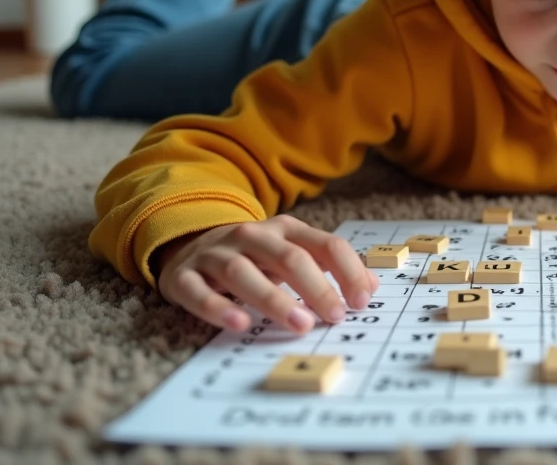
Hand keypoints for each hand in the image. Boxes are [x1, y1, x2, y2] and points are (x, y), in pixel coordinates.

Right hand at [156, 215, 378, 333]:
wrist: (192, 245)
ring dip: (274, 299)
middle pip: (288, 257)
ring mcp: (215, 255)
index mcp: (285, 230)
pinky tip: (240, 325)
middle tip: (335, 316)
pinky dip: (218, 307)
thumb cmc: (257, 258)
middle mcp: (251, 236)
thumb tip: (372, 285)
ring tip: (300, 325)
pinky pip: (198, 291)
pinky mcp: (184, 276)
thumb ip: (331, 267)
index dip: (347, 271)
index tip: (362, 301)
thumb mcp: (294, 254)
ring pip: (243, 273)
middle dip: (316, 287)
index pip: (325, 245)